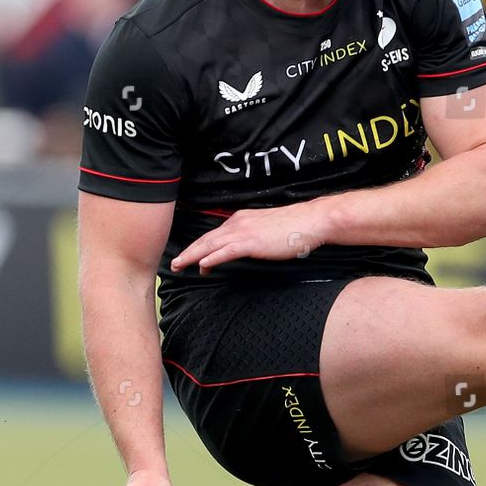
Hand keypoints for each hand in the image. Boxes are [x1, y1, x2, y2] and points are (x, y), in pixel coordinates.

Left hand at [170, 202, 328, 274]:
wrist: (311, 221)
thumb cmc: (295, 227)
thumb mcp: (269, 229)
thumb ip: (255, 236)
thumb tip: (250, 246)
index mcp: (241, 219)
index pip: (215, 234)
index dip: (199, 246)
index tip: (190, 256)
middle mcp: (238, 223)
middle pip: (207, 239)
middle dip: (189, 251)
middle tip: (174, 263)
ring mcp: (243, 232)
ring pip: (210, 245)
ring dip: (192, 256)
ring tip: (179, 266)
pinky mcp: (251, 243)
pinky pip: (226, 251)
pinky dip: (211, 258)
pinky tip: (202, 266)